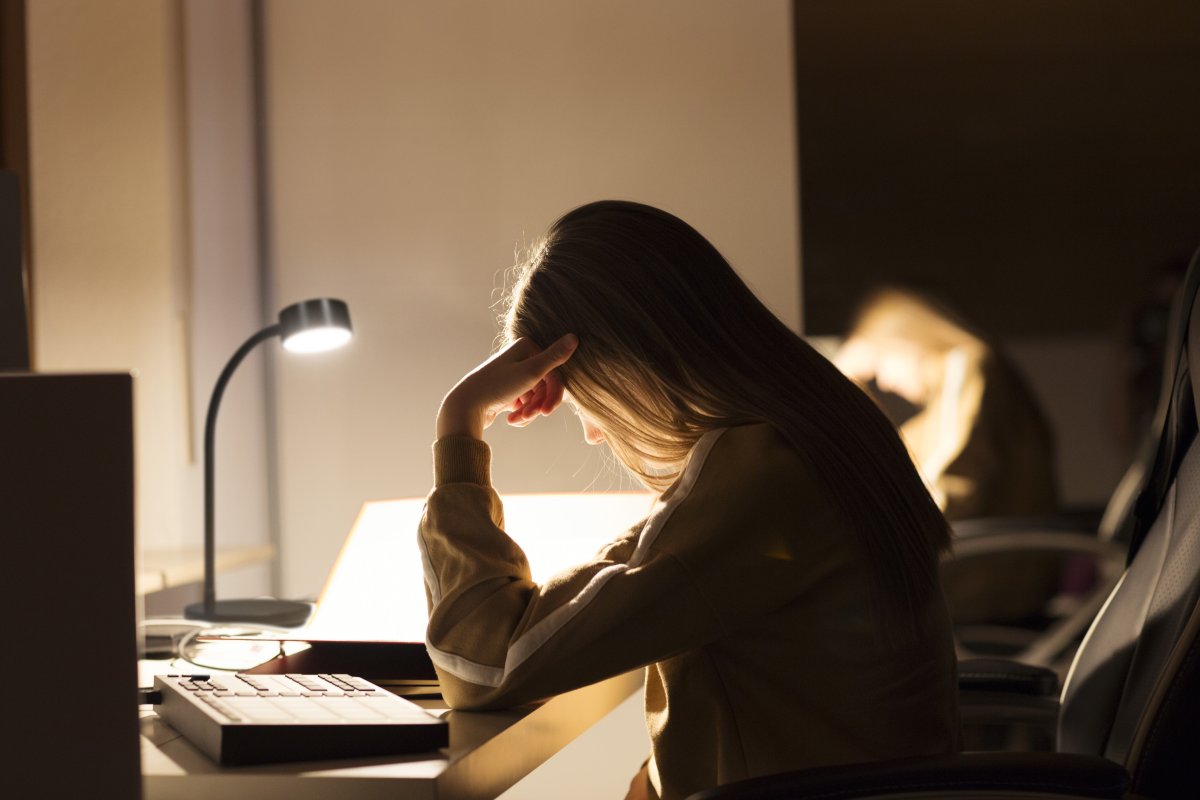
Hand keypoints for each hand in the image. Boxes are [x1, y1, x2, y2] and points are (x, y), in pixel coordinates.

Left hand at [436, 334, 578, 439]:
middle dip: (538, 404)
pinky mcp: (506, 389)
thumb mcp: (531, 372)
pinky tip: (511, 420)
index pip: (554, 373)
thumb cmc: (497, 386)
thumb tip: (575, 336)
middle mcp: (520, 357)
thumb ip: (555, 356)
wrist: (466, 406)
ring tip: (516, 420)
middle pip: (544, 386)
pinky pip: (523, 403)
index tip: (547, 411)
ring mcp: (513, 374)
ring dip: (529, 411)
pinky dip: (520, 413)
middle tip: (528, 416)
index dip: (553, 394)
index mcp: (528, 347)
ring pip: (534, 396)